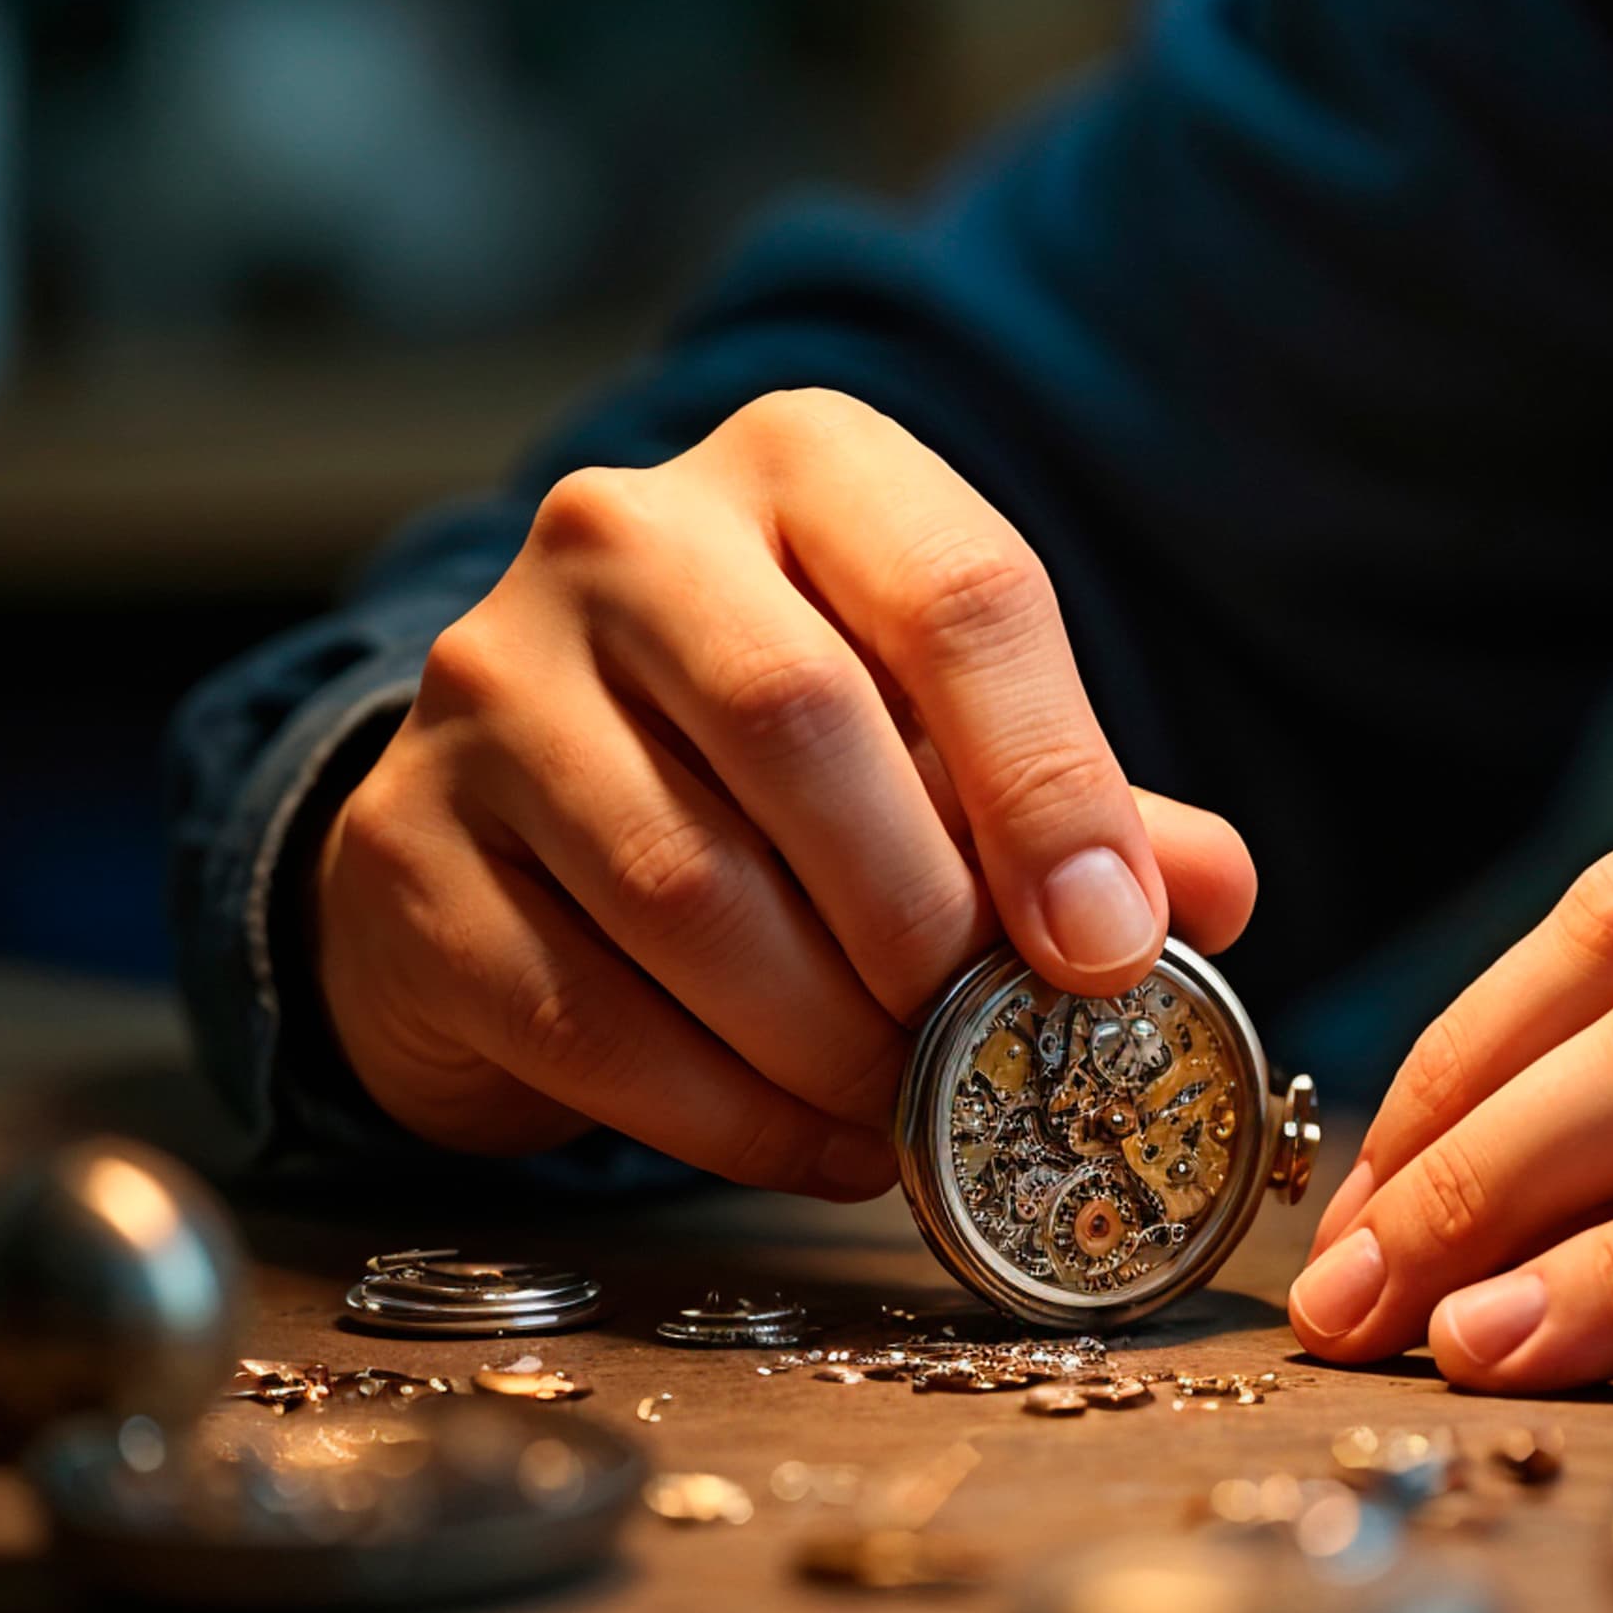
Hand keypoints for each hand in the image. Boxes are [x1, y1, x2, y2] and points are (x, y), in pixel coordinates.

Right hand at [314, 388, 1256, 1193]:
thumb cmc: (786, 769)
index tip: (1111, 944)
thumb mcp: (948, 743)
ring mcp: (487, 686)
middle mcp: (625, 539)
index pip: (959, 592)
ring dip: (828, 1036)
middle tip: (995, 1045)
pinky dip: (722, 1112)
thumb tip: (1209, 893)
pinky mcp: (404, 849)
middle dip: (924, 921)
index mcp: (802, 472)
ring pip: (683, 883)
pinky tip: (813, 1140)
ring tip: (913, 1109)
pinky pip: (581, 1008)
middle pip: (800, 723)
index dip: (1051, 782)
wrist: (521, 814)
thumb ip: (1086, 805)